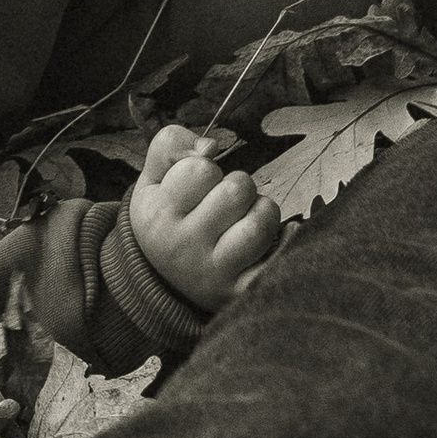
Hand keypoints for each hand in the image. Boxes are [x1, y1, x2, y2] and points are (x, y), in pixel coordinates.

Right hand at [124, 123, 279, 315]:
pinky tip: (275, 238)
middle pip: (236, 191)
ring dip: (262, 211)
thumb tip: (210, 146)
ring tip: (249, 216)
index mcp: (157, 215)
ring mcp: (214, 273)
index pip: (200, 168)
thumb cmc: (166, 217)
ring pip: (258, 225)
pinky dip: (284, 242)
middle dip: (239, 184)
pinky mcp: (241, 292)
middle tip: (228, 199)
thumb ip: (170, 145)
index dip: (206, 167)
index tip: (200, 183)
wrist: (165, 283)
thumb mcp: (151, 180)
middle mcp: (183, 247)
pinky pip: (277, 261)